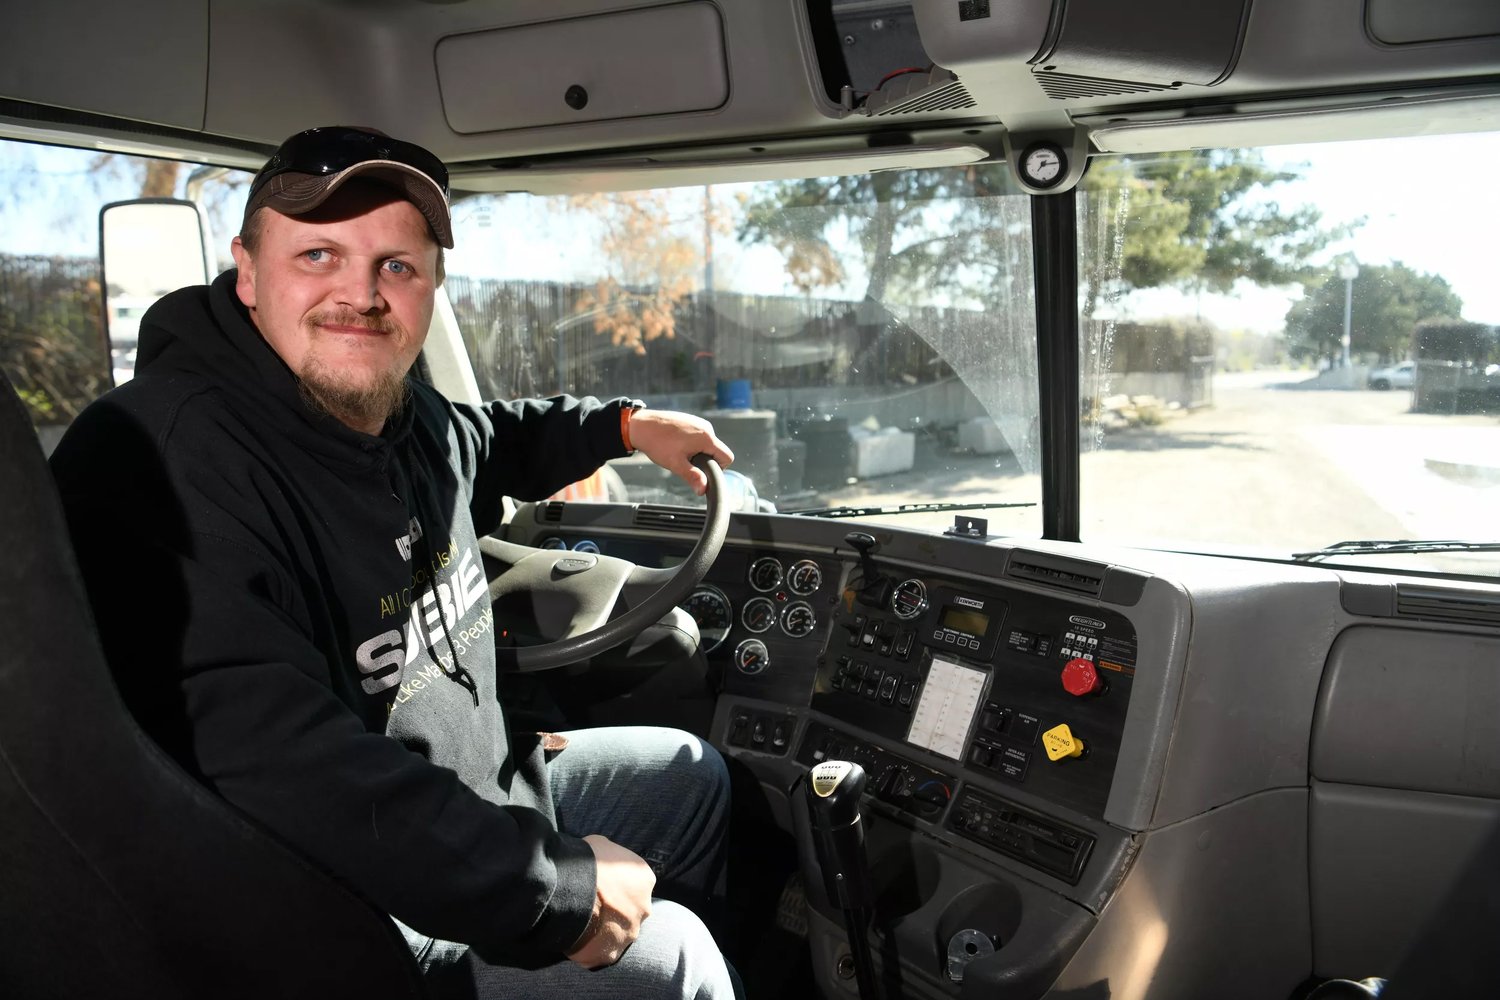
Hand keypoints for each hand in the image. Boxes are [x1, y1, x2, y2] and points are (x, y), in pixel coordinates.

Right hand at [566, 834, 655, 968]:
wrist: (570, 887)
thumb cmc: (586, 860)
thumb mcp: (601, 845)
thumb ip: (610, 857)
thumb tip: (603, 862)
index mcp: (645, 879)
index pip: (636, 884)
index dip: (618, 885)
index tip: (602, 886)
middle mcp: (644, 907)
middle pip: (630, 910)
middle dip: (615, 909)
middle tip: (592, 905)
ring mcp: (630, 933)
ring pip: (618, 933)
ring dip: (604, 930)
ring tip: (582, 923)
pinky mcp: (611, 953)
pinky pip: (601, 952)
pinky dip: (591, 948)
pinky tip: (577, 939)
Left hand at [627, 409, 733, 495]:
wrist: (641, 426)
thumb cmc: (658, 443)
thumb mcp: (676, 464)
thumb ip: (693, 477)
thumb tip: (703, 489)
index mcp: (706, 438)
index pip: (727, 457)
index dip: (718, 469)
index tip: (702, 471)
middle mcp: (706, 427)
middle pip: (717, 451)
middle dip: (705, 460)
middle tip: (686, 462)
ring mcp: (698, 422)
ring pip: (707, 443)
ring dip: (697, 451)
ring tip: (678, 453)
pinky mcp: (691, 420)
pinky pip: (699, 436)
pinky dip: (691, 443)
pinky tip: (676, 444)